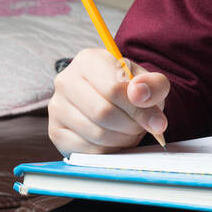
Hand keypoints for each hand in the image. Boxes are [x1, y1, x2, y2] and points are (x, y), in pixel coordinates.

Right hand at [48, 47, 169, 155]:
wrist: (115, 102)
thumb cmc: (131, 90)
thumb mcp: (150, 83)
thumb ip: (153, 85)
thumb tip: (140, 95)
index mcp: (88, 60)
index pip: (114, 89)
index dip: (138, 109)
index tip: (155, 120)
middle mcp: (65, 81)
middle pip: (103, 113)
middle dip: (130, 126)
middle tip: (141, 126)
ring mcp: (56, 107)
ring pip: (96, 134)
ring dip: (122, 139)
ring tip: (129, 131)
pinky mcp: (56, 132)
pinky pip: (86, 151)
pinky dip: (108, 151)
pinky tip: (114, 140)